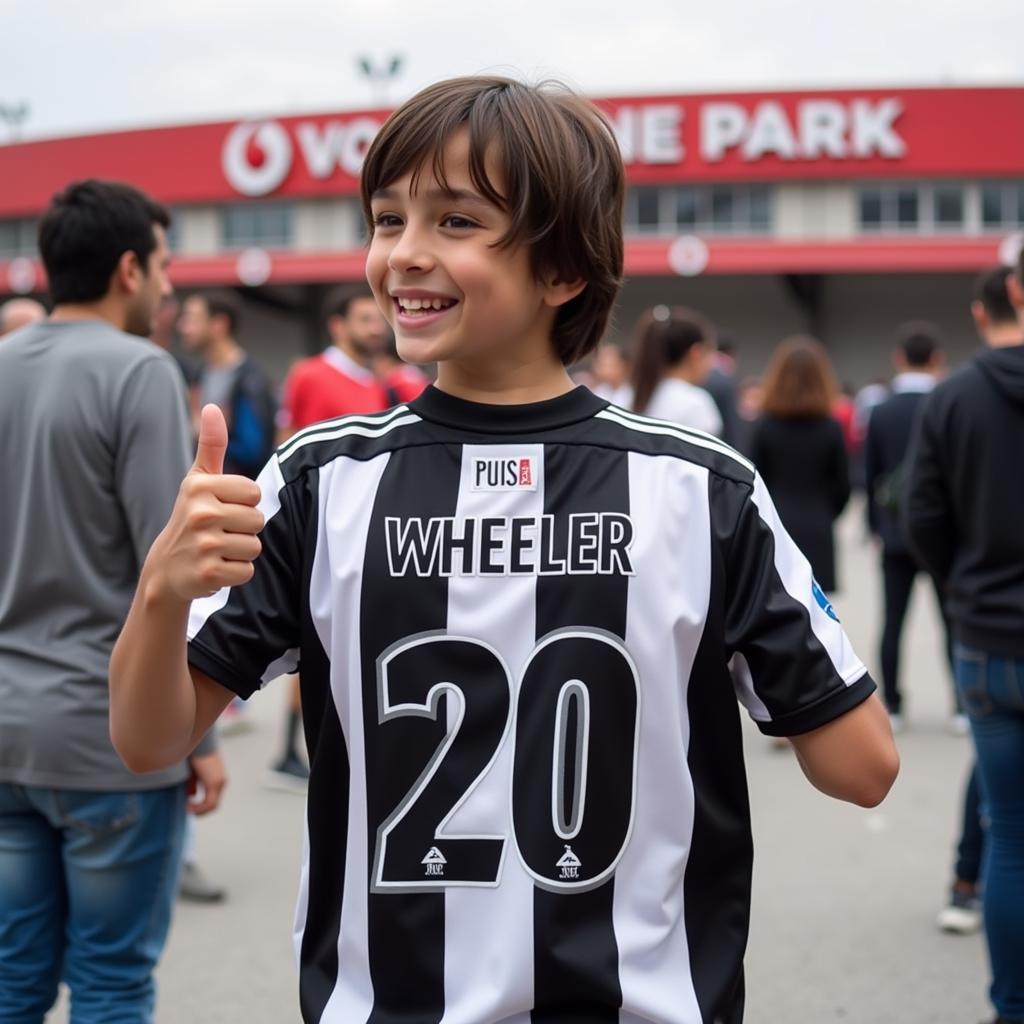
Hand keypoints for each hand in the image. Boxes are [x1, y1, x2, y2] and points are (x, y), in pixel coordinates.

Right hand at [147, 405, 264, 602]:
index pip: (254, 493)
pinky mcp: (208, 574)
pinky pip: (247, 571)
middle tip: (219, 532)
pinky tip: (215, 568)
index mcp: (200, 486)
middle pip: (258, 520)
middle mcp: (199, 513)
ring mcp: (203, 545)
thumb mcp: (198, 480)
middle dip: (244, 529)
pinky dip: (236, 573)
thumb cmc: (191, 516)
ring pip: (254, 547)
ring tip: (217, 549)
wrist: (167, 568)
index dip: (244, 504)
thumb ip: (211, 445)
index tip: (221, 508)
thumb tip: (212, 407)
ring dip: (241, 552)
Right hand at [186, 750, 227, 814]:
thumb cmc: (193, 754)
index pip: (214, 798)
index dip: (201, 805)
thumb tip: (191, 795)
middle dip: (200, 810)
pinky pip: (209, 803)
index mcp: (218, 777)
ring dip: (199, 810)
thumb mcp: (193, 772)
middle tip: (187, 808)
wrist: (197, 740)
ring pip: (213, 805)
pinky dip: (199, 807)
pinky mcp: (214, 782)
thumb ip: (194, 783)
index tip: (188, 803)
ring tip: (187, 807)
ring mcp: (220, 782)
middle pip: (214, 804)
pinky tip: (188, 804)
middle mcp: (222, 781)